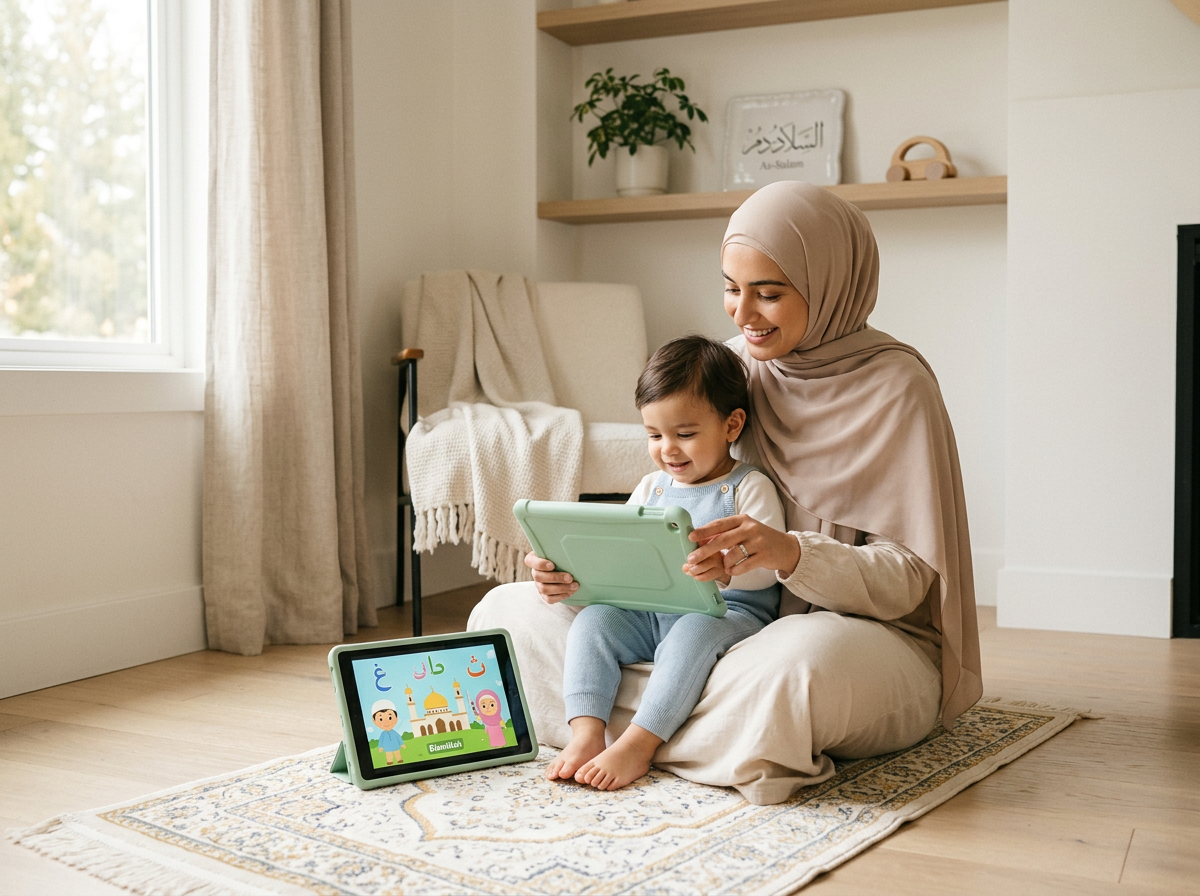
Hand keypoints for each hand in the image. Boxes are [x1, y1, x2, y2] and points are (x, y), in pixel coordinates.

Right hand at [524, 551, 578, 603]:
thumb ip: (559, 548)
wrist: (565, 568)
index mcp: (534, 559)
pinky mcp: (544, 595)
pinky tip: (570, 592)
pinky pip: (549, 599)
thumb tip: (570, 543)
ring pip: (544, 589)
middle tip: (570, 577)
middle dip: (556, 578)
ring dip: (561, 588)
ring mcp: (538, 585)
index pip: (530, 561)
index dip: (540, 564)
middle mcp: (535, 572)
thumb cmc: (561, 556)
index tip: (552, 565)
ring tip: (575, 585)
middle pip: (539, 577)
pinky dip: (561, 596)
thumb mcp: (558, 550)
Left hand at [684, 515, 800, 580]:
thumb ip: (725, 533)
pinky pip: (743, 566)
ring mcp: (758, 542)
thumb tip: (701, 540)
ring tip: (725, 566)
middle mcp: (750, 528)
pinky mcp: (764, 556)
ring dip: (725, 563)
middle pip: (722, 540)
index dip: (704, 531)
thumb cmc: (759, 539)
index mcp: (742, 520)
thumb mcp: (743, 531)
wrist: (785, 548)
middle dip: (705, 550)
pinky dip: (735, 570)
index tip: (690, 538)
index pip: (719, 524)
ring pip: (733, 554)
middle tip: (692, 559)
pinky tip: (733, 571)